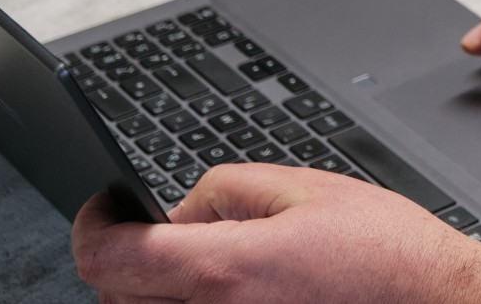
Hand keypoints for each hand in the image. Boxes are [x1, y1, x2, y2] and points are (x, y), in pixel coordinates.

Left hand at [71, 165, 480, 303]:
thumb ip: (228, 187)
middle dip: (132, 255)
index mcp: (222, 271)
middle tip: (174, 227)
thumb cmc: (387, 255)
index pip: (107, 257)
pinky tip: (251, 287)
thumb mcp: (308, 187)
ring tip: (227, 260)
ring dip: (167, 286)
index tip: (102, 207)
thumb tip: (182, 207)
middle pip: (119, 296)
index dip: (93, 225)